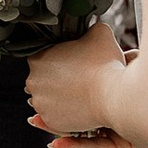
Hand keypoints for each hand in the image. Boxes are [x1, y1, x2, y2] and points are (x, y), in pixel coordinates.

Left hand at [27, 26, 126, 145]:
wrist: (114, 96)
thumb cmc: (106, 64)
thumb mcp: (100, 33)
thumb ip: (90, 27)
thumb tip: (92, 26)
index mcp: (38, 59)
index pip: (43, 57)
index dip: (59, 59)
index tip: (73, 62)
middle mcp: (33, 82)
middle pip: (43, 79)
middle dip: (58, 78)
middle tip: (78, 77)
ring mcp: (40, 104)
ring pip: (48, 98)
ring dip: (60, 95)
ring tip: (80, 92)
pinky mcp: (51, 121)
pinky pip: (55, 115)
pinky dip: (65, 112)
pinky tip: (79, 104)